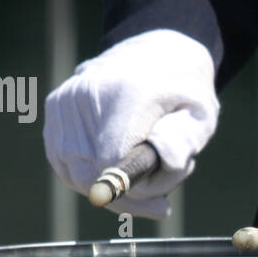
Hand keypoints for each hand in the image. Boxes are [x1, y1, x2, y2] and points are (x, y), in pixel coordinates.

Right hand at [43, 30, 219, 217]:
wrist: (156, 51)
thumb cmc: (183, 91)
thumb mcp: (201, 115)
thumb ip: (184, 140)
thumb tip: (161, 158)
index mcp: (128, 92)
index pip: (112, 162)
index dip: (137, 193)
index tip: (163, 205)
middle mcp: (87, 93)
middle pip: (89, 172)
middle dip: (126, 198)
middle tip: (159, 204)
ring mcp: (66, 99)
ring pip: (75, 173)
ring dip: (110, 187)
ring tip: (143, 176)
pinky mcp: (56, 107)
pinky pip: (66, 162)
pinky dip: (92, 174)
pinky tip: (121, 166)